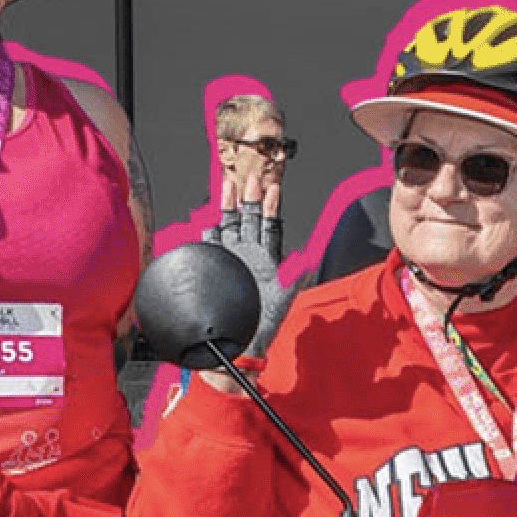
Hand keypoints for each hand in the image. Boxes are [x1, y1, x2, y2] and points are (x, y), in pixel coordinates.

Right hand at [213, 170, 287, 353]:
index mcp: (266, 257)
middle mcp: (248, 253)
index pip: (270, 225)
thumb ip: (294, 275)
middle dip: (250, 199)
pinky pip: (211, 244)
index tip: (274, 188)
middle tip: (251, 178)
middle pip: (249, 219)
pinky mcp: (216, 266)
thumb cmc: (264, 319)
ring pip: (230, 226)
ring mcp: (231, 258)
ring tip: (229, 186)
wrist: (240, 337)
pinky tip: (209, 218)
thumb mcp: (283, 296)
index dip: (272, 207)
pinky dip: (210, 232)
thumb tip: (308, 259)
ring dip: (229, 207)